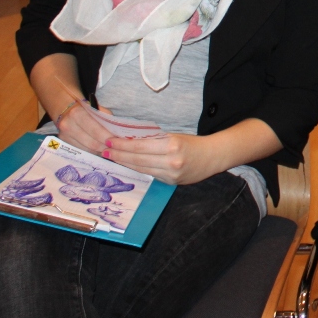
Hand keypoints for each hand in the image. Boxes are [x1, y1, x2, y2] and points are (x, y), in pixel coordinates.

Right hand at [56, 102, 114, 154]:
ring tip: (109, 149)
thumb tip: (117, 133)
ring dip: (99, 151)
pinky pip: (81, 151)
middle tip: (115, 148)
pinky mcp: (63, 142)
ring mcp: (64, 135)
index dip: (108, 138)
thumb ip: (106, 119)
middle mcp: (68, 125)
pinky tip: (99, 149)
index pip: (96, 130)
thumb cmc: (85, 108)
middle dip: (105, 147)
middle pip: (91, 143)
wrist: (65, 109)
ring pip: (87, 149)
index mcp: (78, 113)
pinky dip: (92, 151)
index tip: (117, 141)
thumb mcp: (96, 108)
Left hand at [103, 133, 218, 184]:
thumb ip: (155, 139)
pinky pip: (149, 174)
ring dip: (124, 163)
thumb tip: (130, 139)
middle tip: (104, 150)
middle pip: (137, 158)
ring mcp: (170, 173)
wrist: (213, 156)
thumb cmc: (193, 142)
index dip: (122, 144)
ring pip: (140, 168)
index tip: (109, 141)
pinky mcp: (170, 182)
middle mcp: (171, 161)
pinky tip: (129, 164)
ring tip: (112, 157)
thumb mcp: (175, 136)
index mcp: (172, 145)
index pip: (140, 146)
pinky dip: (137, 169)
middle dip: (119, 154)